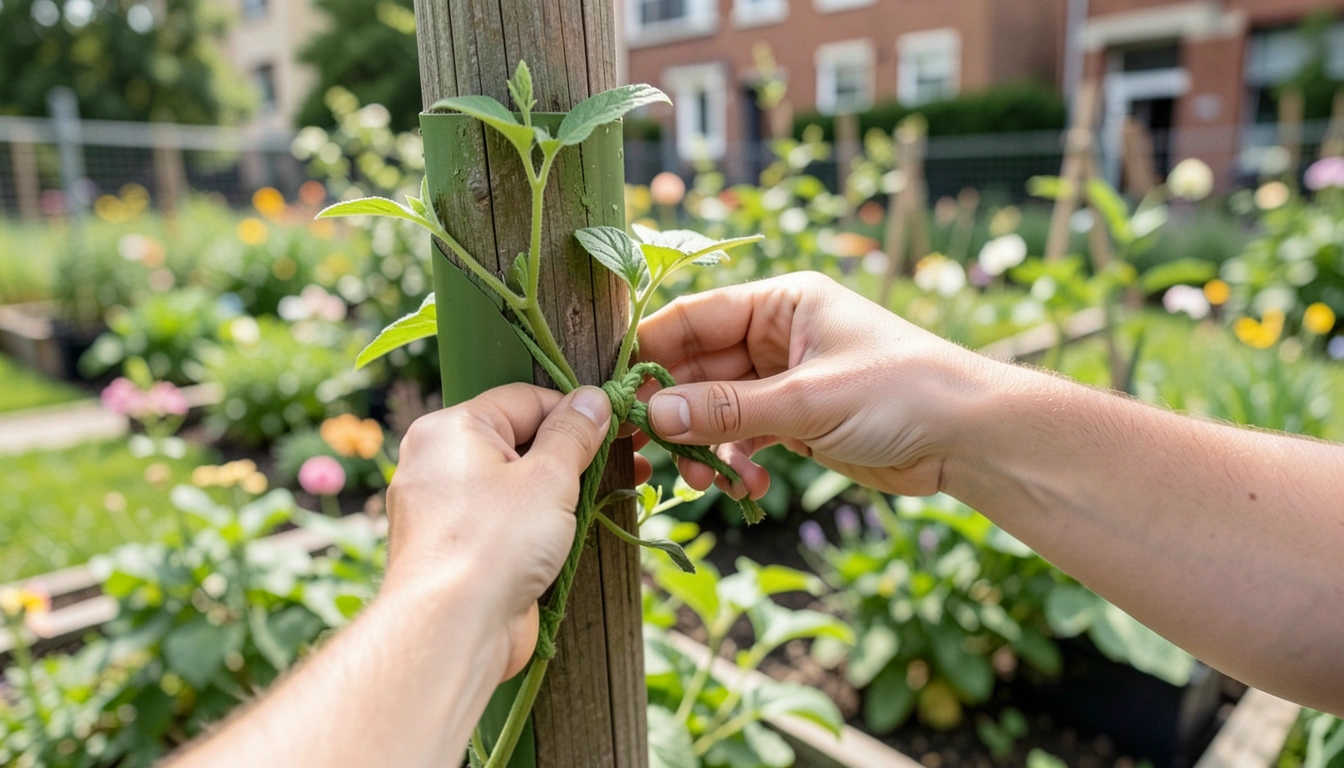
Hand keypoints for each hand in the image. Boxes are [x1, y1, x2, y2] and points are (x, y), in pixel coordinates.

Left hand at [384, 383, 612, 679]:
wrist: (452, 631)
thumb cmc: (496, 542)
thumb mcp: (549, 476)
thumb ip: (574, 433)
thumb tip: (594, 398)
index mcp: (450, 429)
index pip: (524, 399)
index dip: (576, 410)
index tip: (621, 426)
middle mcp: (438, 462)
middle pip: (519, 440)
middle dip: (575, 451)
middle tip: (632, 458)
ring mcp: (444, 509)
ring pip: (515, 484)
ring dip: (563, 489)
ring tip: (617, 491)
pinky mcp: (457, 550)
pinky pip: (505, 520)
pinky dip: (540, 522)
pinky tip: (578, 529)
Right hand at [633, 272, 999, 498]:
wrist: (971, 438)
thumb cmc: (901, 392)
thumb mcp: (808, 399)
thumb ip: (727, 408)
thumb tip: (653, 415)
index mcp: (781, 302)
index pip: (695, 317)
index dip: (651, 351)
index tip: (615, 390)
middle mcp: (779, 335)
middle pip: (699, 368)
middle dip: (676, 412)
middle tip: (647, 453)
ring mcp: (787, 379)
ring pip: (717, 409)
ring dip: (704, 445)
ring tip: (703, 481)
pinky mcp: (798, 420)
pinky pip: (745, 436)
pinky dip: (737, 461)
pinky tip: (747, 486)